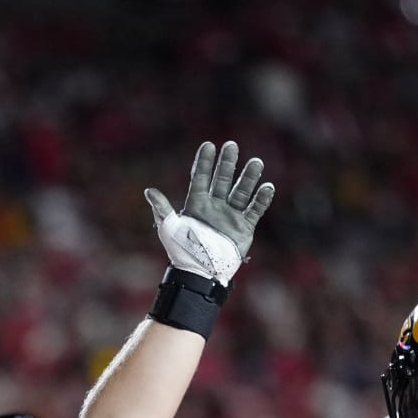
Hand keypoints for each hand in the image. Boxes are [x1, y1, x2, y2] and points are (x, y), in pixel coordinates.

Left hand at [144, 141, 275, 285]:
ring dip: (248, 178)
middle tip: (232, 145)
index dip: (204, 163)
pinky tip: (268, 187)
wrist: (201, 272)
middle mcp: (214, 207)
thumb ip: (162, 209)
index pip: (201, 178)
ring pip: (241, 192)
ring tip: (256, 162)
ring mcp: (230, 216)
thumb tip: (149, 191)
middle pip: (222, 180)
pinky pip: (255, 210)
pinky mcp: (244, 227)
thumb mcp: (169, 229)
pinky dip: (261, 200)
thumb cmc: (182, 251)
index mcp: (197, 204)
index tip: (208, 145)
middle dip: (227, 164)